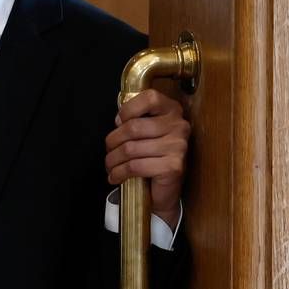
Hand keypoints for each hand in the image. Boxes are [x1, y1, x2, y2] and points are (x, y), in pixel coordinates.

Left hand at [104, 89, 189, 228]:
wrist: (164, 190)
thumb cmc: (151, 157)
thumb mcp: (144, 133)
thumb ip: (134, 120)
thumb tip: (119, 120)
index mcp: (172, 111)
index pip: (150, 98)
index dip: (128, 109)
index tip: (118, 123)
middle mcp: (179, 126)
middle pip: (133, 127)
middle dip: (112, 142)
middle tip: (109, 151)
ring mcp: (178, 146)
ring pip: (130, 149)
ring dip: (113, 160)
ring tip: (111, 166)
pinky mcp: (173, 167)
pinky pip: (135, 166)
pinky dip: (119, 173)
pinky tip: (115, 177)